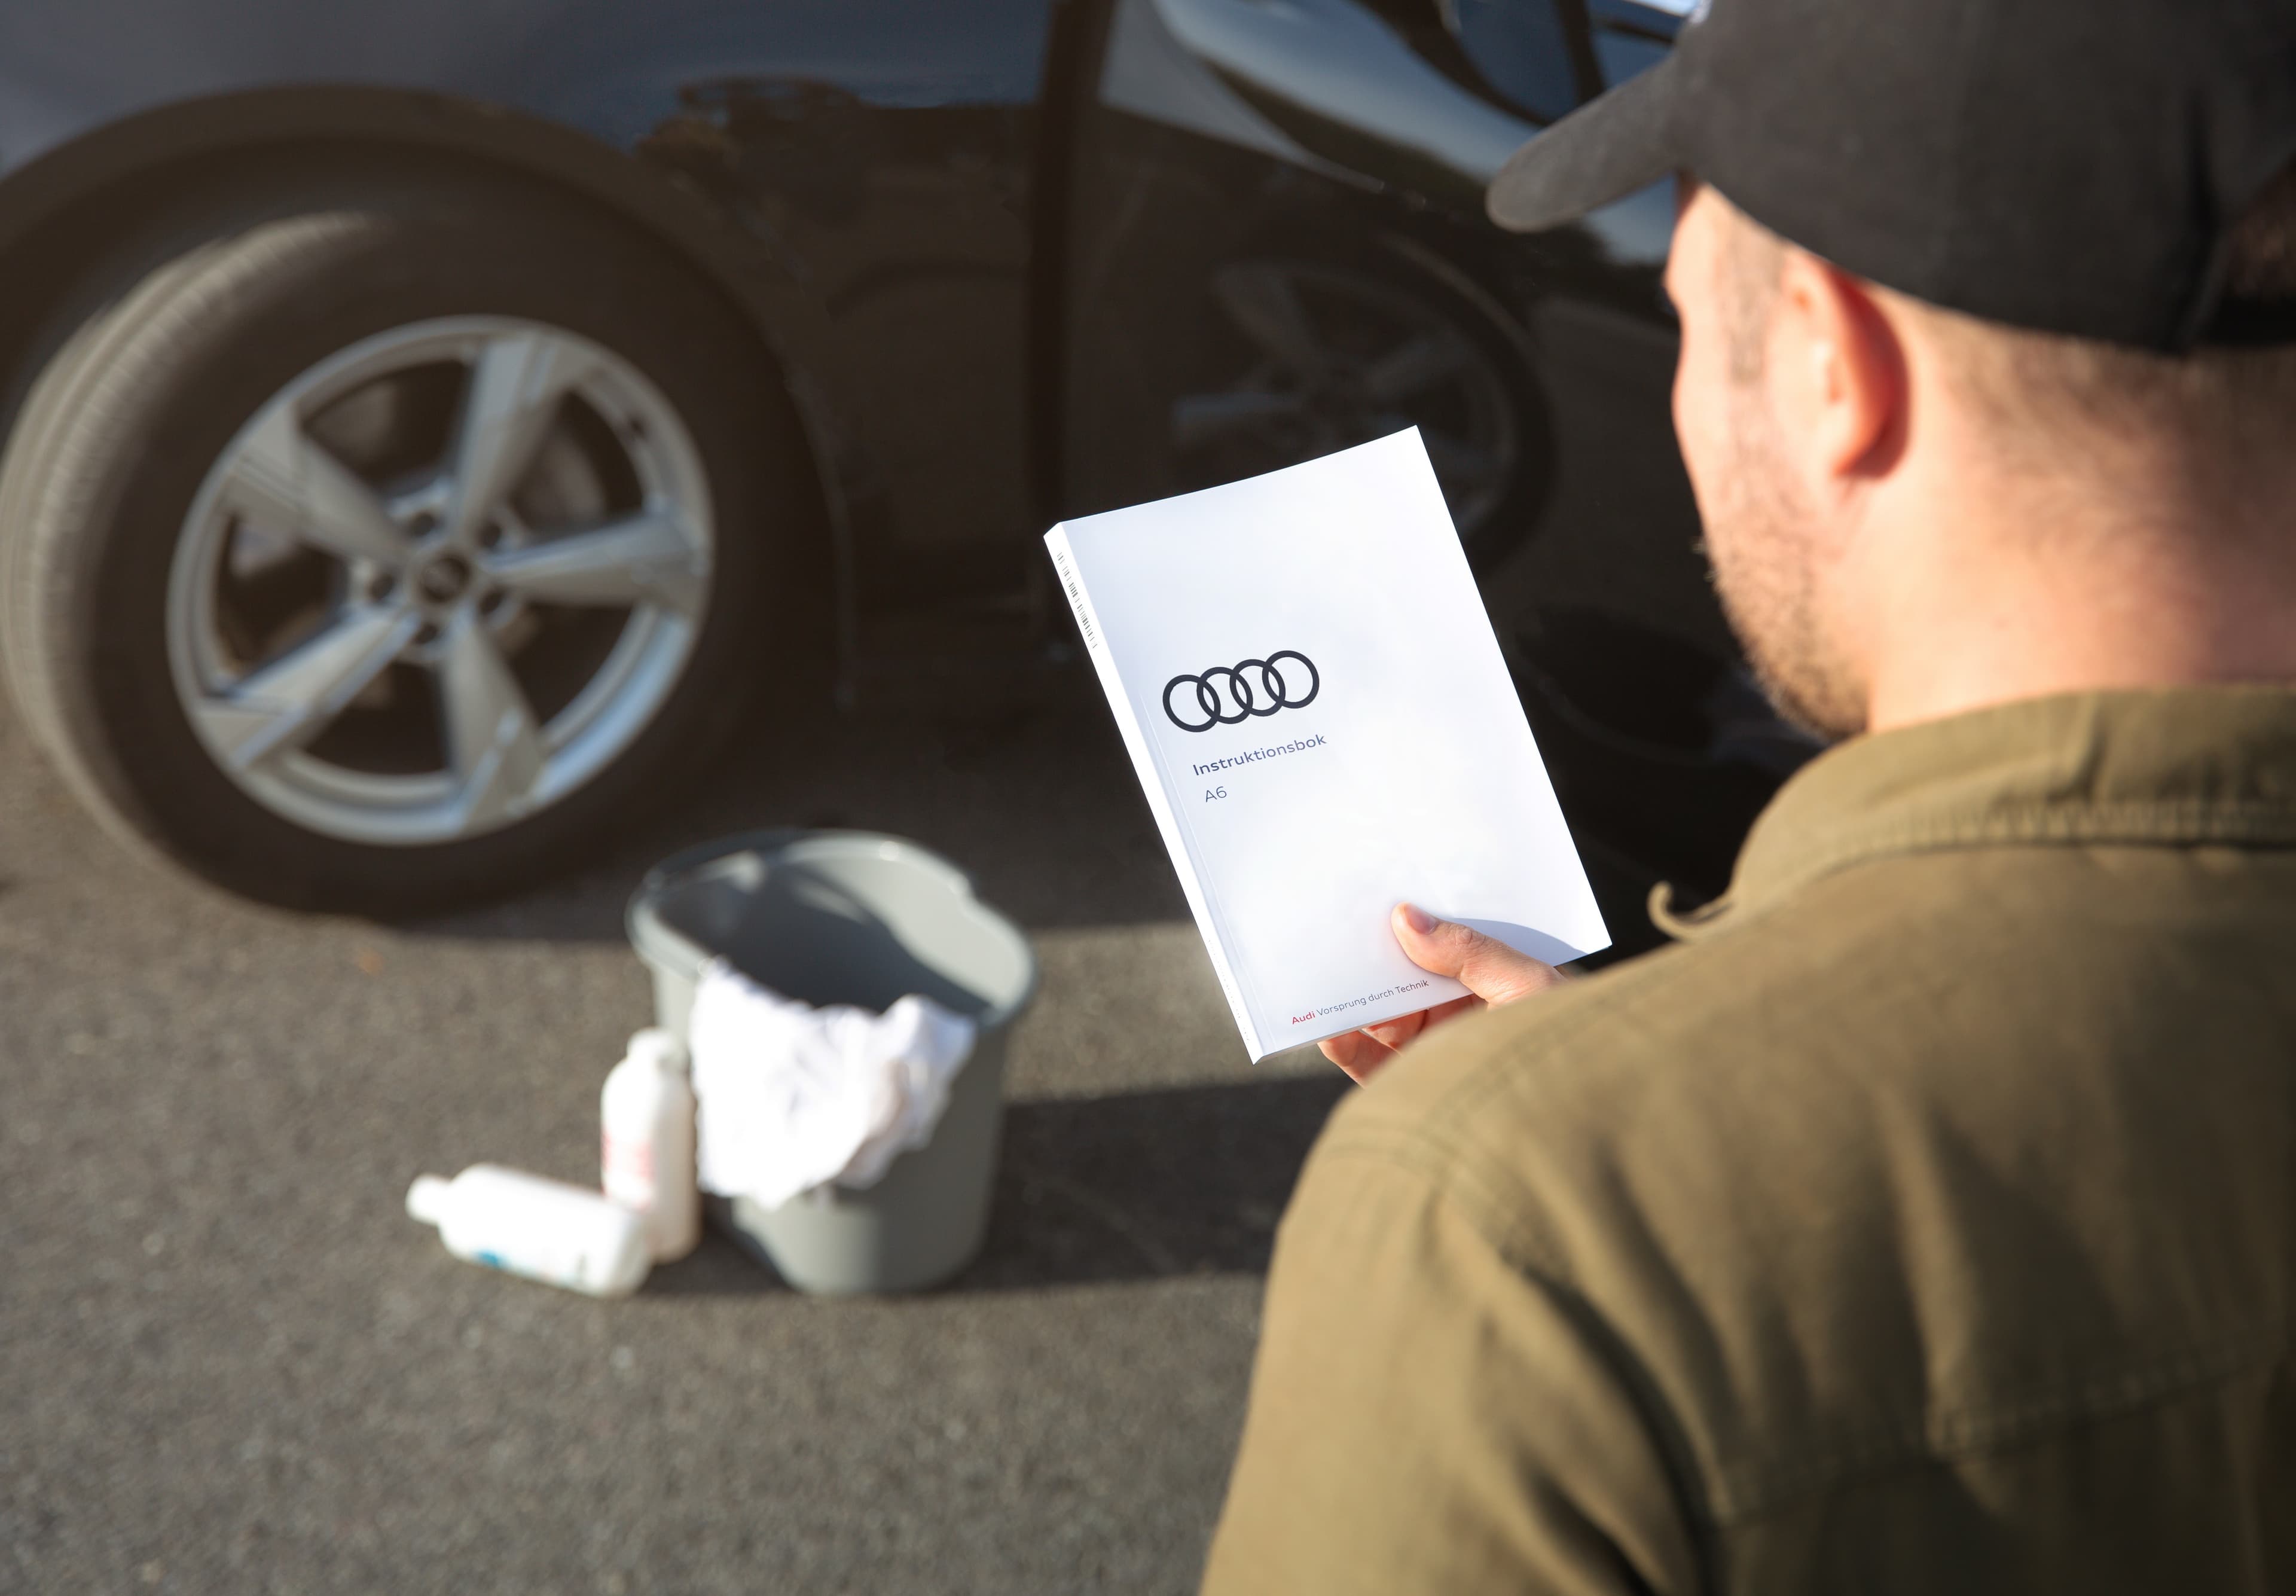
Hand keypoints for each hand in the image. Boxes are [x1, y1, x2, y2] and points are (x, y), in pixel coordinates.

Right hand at [1320, 903, 1569, 1083]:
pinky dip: (1346, 1045)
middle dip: (1373, 954)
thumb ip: (1470, 952)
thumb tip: (1406, 917)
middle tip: (1335, 926)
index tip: (1376, 895)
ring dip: (1353, 996)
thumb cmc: (1574, 1048)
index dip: (1410, 921)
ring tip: (1323, 970)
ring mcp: (1434, 1053)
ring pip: (1381, 1017)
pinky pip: (1369, 1064)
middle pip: (1404, 979)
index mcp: (1492, 983)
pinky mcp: (1412, 1090)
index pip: (1442, 945)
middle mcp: (1460, 1016)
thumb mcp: (1530, 984)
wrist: (1583, 1127)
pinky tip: (1331, 1026)